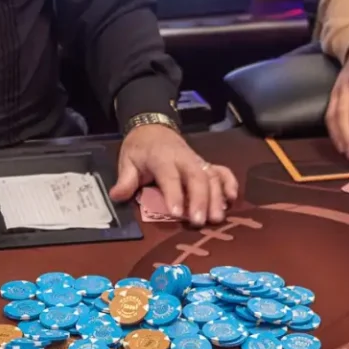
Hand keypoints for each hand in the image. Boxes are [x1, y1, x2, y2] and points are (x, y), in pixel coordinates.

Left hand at [110, 124, 237, 226]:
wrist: (153, 127)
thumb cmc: (140, 148)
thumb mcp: (127, 160)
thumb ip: (125, 179)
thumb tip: (117, 196)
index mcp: (162, 157)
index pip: (170, 176)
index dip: (174, 193)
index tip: (177, 212)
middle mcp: (184, 158)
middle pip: (196, 177)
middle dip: (200, 200)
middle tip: (200, 222)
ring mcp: (197, 161)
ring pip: (212, 177)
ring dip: (216, 197)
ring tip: (216, 219)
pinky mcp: (206, 163)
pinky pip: (222, 171)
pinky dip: (229, 183)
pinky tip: (232, 199)